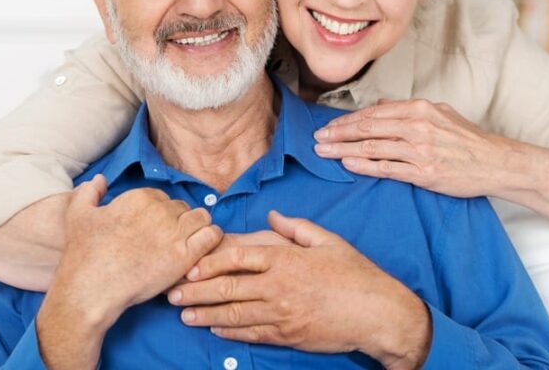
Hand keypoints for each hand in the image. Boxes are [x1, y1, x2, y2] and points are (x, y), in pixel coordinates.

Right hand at [36, 176, 222, 368]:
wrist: (91, 289)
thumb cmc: (83, 255)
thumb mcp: (78, 215)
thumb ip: (90, 193)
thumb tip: (100, 180)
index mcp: (140, 197)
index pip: (163, 198)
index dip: (161, 213)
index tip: (155, 229)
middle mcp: (160, 209)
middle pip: (182, 208)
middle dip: (178, 222)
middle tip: (170, 241)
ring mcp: (174, 231)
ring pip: (201, 218)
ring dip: (198, 228)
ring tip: (189, 243)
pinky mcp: (185, 254)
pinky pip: (211, 235)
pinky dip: (211, 239)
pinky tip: (202, 249)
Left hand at [168, 211, 430, 368]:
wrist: (376, 313)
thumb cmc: (354, 273)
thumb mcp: (327, 240)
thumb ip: (295, 227)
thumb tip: (271, 215)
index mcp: (286, 258)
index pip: (238, 258)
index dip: (209, 262)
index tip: (189, 265)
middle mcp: (278, 286)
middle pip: (228, 288)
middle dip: (196, 292)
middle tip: (172, 295)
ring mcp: (281, 313)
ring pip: (234, 314)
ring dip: (205, 314)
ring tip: (184, 315)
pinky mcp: (287, 334)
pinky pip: (251, 333)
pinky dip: (229, 331)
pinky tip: (214, 328)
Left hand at [313, 98, 520, 198]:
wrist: (497, 163)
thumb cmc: (469, 139)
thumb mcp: (441, 113)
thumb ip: (408, 109)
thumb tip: (379, 103)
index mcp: (419, 109)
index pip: (373, 113)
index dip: (346, 120)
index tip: (328, 127)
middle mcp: (417, 126)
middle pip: (367, 128)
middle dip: (338, 134)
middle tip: (317, 139)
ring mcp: (420, 149)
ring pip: (372, 147)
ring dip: (343, 150)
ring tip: (324, 153)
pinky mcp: (424, 172)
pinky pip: (387, 168)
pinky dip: (364, 166)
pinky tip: (347, 165)